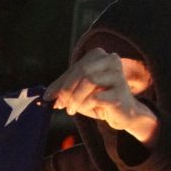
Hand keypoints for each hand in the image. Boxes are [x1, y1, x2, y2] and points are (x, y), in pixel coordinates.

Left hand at [44, 49, 158, 144]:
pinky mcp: (120, 92)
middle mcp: (111, 60)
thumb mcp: (80, 93)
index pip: (75, 67)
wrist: (124, 114)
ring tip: (72, 109)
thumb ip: (65, 90)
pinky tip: (86, 110)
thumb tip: (46, 97)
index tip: (47, 97)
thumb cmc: (100, 101)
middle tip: (60, 104)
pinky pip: (96, 96)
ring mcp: (117, 75)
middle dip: (66, 89)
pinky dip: (86, 105)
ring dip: (76, 98)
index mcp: (100, 56)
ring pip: (89, 81)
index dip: (59, 83)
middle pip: (82, 70)